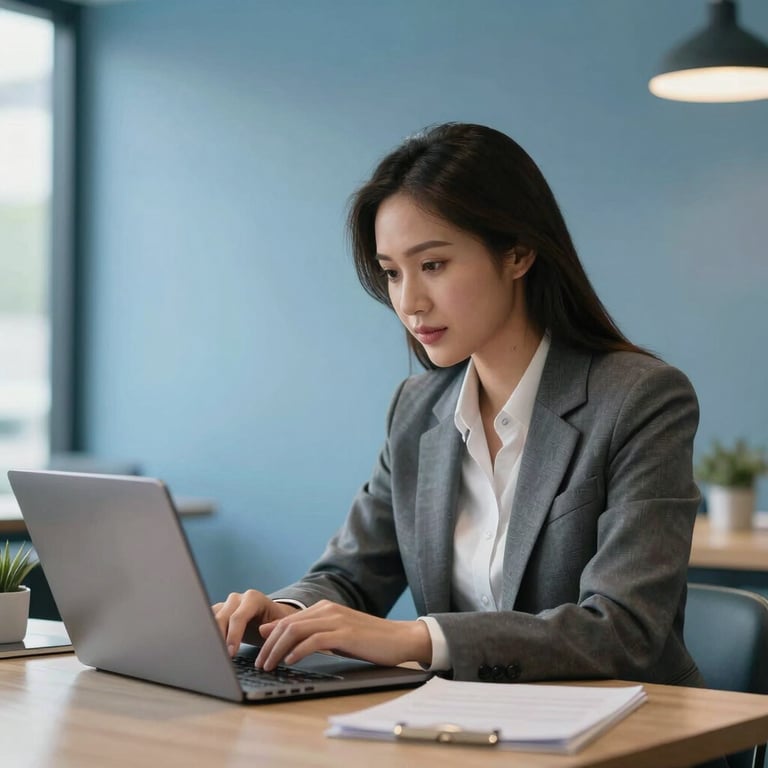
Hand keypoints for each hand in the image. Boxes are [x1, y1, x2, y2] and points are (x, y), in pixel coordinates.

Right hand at [212, 590, 298, 654]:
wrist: (269, 618)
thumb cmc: (275, 622)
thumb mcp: (280, 625)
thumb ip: (275, 628)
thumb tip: (262, 630)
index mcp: (253, 598)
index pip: (238, 617)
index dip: (234, 636)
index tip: (231, 653)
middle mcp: (237, 598)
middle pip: (222, 618)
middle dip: (219, 638)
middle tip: (220, 657)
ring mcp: (225, 604)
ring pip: (211, 619)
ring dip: (211, 637)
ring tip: (212, 654)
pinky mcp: (218, 611)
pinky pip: (207, 621)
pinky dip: (207, 634)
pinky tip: (208, 648)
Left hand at [255, 599, 431, 670]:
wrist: (400, 638)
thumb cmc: (369, 640)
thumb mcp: (338, 635)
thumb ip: (314, 634)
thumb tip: (287, 643)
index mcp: (325, 608)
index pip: (289, 620)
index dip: (269, 636)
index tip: (257, 651)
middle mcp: (328, 610)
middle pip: (288, 624)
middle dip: (269, 645)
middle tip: (259, 663)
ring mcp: (336, 620)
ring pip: (296, 631)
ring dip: (278, 649)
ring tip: (269, 665)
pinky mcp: (345, 634)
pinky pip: (314, 640)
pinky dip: (298, 650)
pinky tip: (290, 661)